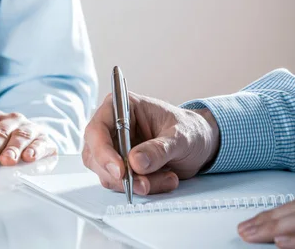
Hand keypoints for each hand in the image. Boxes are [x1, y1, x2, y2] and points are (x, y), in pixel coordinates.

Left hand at [0, 109, 57, 166]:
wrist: (32, 143)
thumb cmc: (2, 145)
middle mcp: (12, 120)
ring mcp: (29, 128)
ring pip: (20, 136)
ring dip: (13, 149)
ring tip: (7, 160)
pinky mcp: (44, 140)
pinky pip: (40, 143)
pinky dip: (35, 150)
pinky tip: (29, 157)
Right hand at [82, 93, 219, 195]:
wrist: (199, 143)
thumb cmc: (189, 129)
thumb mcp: (180, 136)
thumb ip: (159, 149)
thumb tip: (135, 162)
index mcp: (121, 107)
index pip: (97, 129)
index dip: (103, 151)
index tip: (121, 171)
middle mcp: (111, 127)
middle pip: (95, 155)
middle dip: (120, 175)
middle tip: (145, 184)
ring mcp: (114, 148)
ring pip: (107, 174)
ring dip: (135, 183)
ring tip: (167, 177)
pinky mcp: (121, 166)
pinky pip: (121, 184)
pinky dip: (143, 187)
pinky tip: (165, 179)